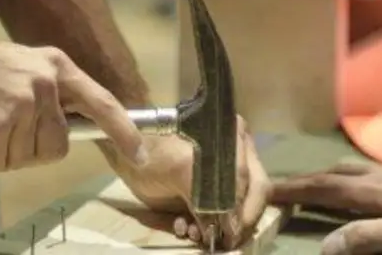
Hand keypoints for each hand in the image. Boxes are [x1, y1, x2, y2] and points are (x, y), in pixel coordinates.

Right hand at [0, 33, 144, 173]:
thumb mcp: (23, 68)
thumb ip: (49, 96)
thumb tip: (66, 130)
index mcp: (57, 68)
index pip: (101, 102)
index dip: (123, 130)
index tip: (140, 153)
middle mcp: (45, 85)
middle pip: (57, 147)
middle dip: (29, 151)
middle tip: (0, 137)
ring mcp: (21, 105)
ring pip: (23, 159)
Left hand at [103, 116, 269, 249]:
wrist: (127, 150)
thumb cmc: (153, 149)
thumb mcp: (180, 167)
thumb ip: (207, 193)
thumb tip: (228, 224)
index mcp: (237, 140)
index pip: (253, 181)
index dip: (244, 210)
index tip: (230, 233)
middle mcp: (239, 156)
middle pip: (253, 197)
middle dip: (236, 223)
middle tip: (223, 242)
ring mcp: (225, 176)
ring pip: (237, 210)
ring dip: (218, 227)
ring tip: (194, 233)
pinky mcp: (209, 193)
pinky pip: (217, 216)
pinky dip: (203, 227)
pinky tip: (183, 228)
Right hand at [271, 160, 381, 254]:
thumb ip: (370, 237)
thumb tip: (326, 247)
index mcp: (376, 192)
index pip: (325, 189)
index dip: (293, 191)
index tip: (263, 191)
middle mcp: (380, 177)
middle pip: (332, 176)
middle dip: (302, 181)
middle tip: (276, 187)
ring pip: (350, 171)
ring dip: (324, 177)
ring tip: (310, 184)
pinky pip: (367, 174)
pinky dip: (348, 178)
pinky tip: (359, 185)